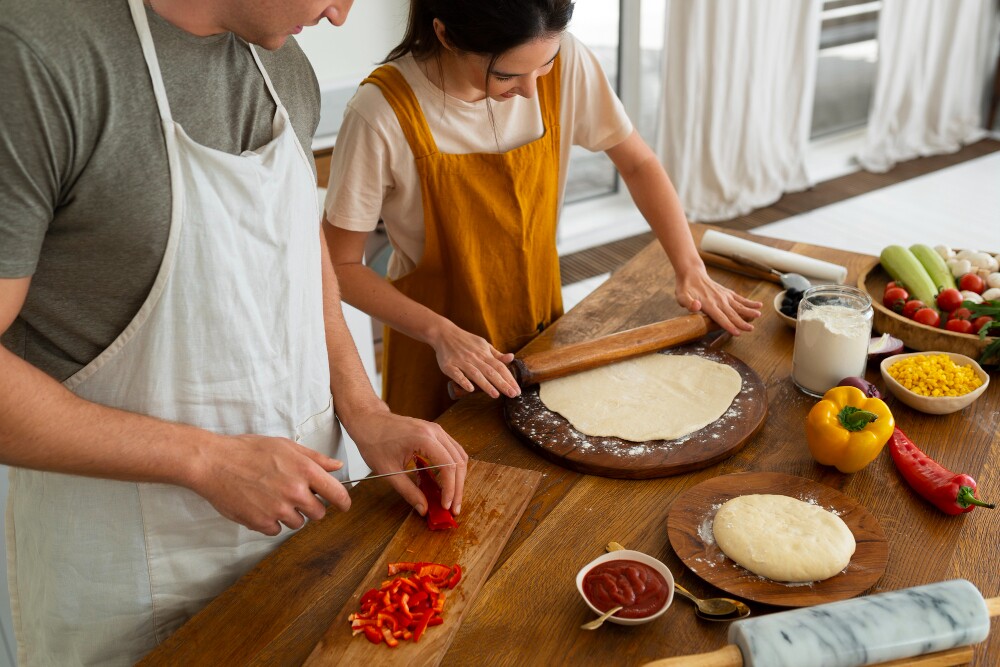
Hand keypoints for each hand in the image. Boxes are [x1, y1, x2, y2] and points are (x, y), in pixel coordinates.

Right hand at [188, 434, 350, 535]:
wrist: (215, 462)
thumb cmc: (248, 450)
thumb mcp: (285, 446)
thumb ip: (315, 458)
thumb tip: (336, 466)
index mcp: (305, 470)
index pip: (336, 493)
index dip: (343, 501)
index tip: (343, 505)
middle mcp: (295, 491)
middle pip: (318, 513)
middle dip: (311, 507)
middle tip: (296, 497)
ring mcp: (278, 509)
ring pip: (297, 523)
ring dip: (290, 514)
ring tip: (273, 497)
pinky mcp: (261, 522)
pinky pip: (276, 530)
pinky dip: (271, 522)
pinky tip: (260, 506)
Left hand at [346, 407, 468, 514]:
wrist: (368, 421)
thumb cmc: (374, 442)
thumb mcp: (388, 471)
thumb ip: (408, 491)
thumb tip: (423, 508)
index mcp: (423, 438)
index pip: (448, 466)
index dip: (450, 489)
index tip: (446, 505)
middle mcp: (434, 431)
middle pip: (458, 461)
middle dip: (458, 487)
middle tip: (453, 507)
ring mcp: (436, 430)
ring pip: (459, 455)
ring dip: (458, 478)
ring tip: (452, 497)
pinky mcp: (435, 432)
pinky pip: (453, 450)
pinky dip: (453, 467)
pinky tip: (447, 482)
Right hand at [429, 321, 518, 398]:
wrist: (444, 334)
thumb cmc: (466, 341)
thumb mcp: (483, 344)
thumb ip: (497, 354)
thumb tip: (512, 358)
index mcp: (484, 353)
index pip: (500, 367)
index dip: (509, 378)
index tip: (517, 389)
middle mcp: (474, 358)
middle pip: (491, 372)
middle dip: (502, 383)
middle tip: (513, 394)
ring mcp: (461, 362)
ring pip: (475, 374)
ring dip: (486, 384)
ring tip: (496, 395)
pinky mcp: (449, 366)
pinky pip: (457, 374)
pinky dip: (463, 381)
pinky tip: (470, 389)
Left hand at [675, 267, 761, 335]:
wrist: (692, 273)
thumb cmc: (685, 288)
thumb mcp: (681, 296)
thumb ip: (688, 303)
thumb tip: (697, 306)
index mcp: (708, 304)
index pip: (720, 317)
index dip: (729, 326)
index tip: (738, 333)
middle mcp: (719, 300)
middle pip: (732, 313)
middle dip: (742, 322)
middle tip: (751, 329)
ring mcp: (724, 296)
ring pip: (739, 305)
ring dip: (749, 311)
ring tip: (759, 315)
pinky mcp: (727, 293)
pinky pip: (739, 298)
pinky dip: (749, 302)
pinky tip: (759, 305)